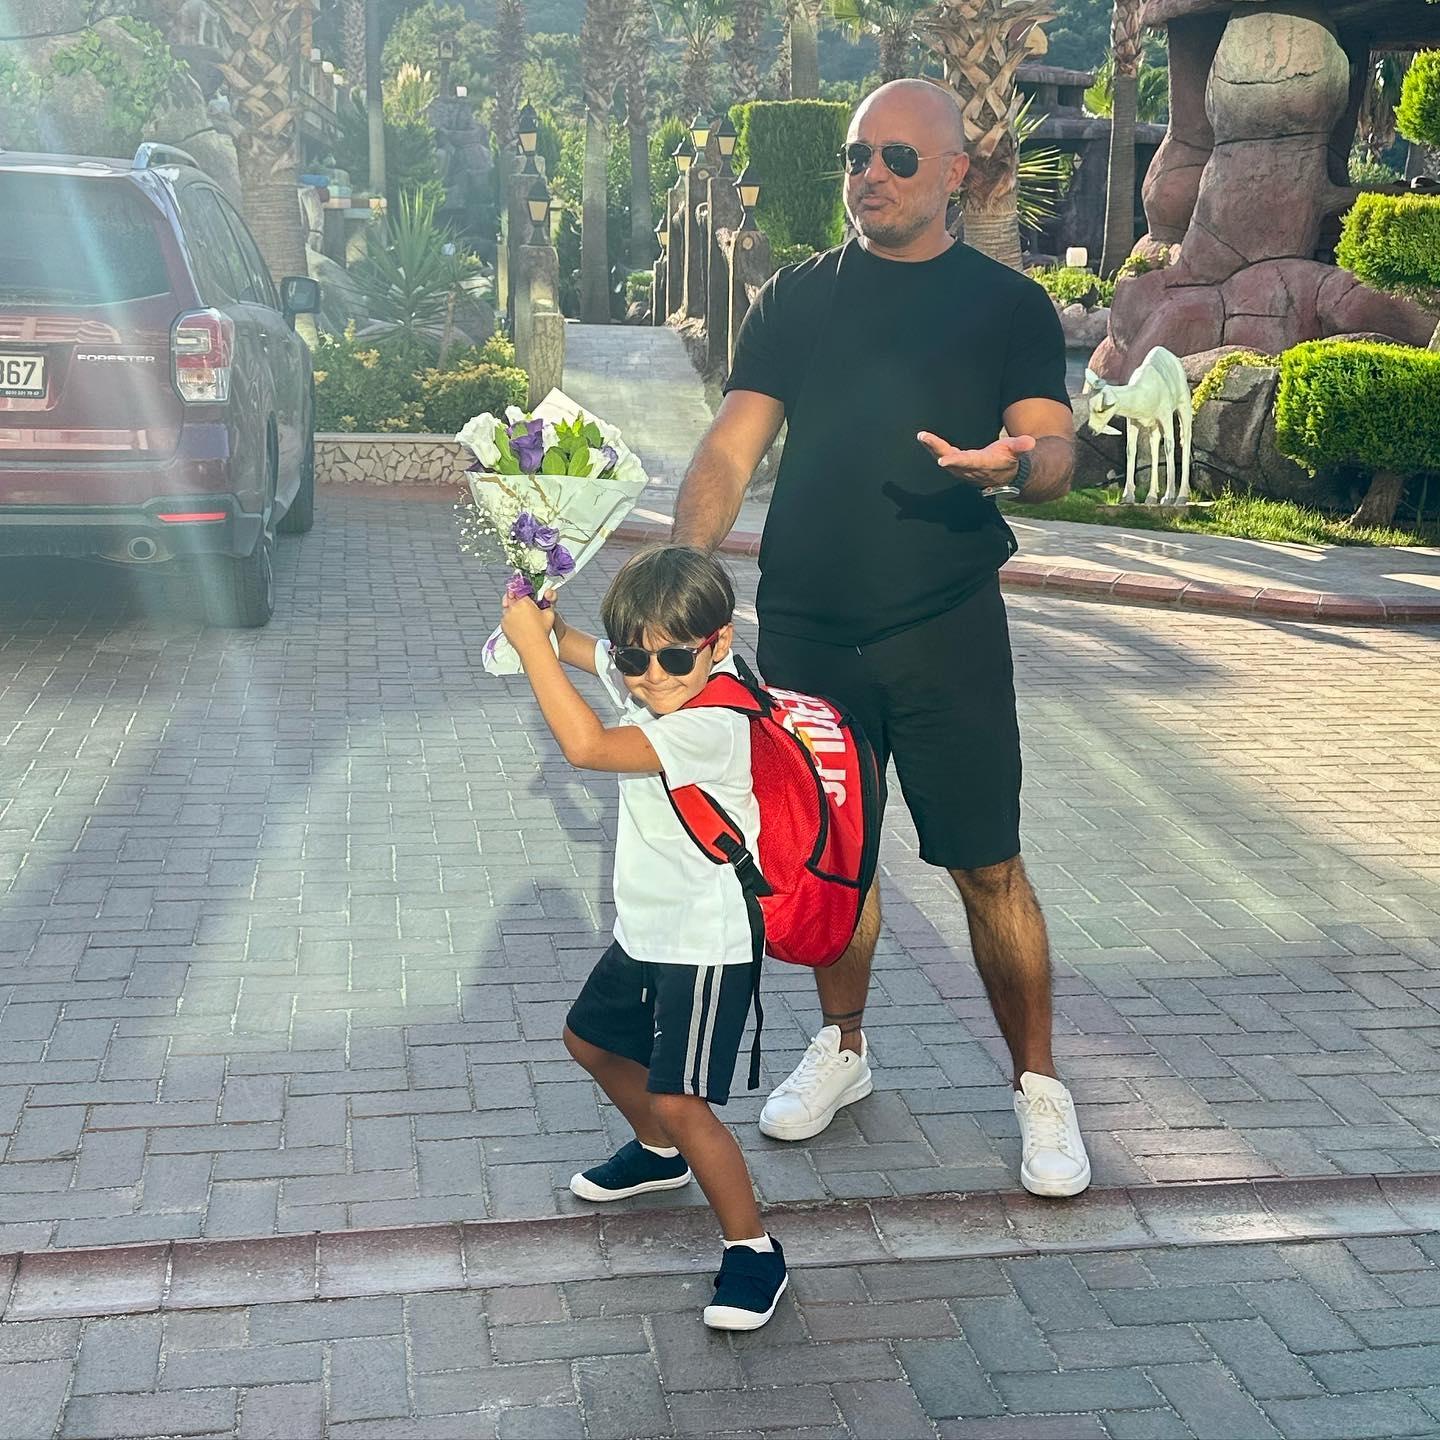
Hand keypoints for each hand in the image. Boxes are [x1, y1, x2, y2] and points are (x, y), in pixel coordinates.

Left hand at [501, 590, 557, 645]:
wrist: (533, 647)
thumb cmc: (542, 631)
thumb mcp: (549, 613)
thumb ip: (546, 601)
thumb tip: (545, 596)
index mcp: (524, 602)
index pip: (520, 590)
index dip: (523, 592)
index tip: (524, 593)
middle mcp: (513, 608)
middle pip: (511, 598)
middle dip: (516, 599)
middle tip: (523, 605)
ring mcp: (506, 617)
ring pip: (507, 608)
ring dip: (513, 610)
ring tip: (523, 618)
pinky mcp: (503, 625)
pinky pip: (506, 619)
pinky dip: (510, 620)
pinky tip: (519, 625)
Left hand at [916, 431, 1035, 487]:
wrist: (1004, 475)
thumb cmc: (1009, 459)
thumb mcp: (1017, 451)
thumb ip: (1020, 446)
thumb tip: (1030, 442)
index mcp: (983, 464)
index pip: (968, 462)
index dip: (956, 461)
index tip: (943, 460)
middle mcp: (969, 469)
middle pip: (950, 460)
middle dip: (936, 449)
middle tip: (924, 437)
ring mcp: (961, 469)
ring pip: (943, 458)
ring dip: (931, 448)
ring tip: (922, 436)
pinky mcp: (956, 465)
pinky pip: (942, 457)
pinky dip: (933, 449)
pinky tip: (925, 439)